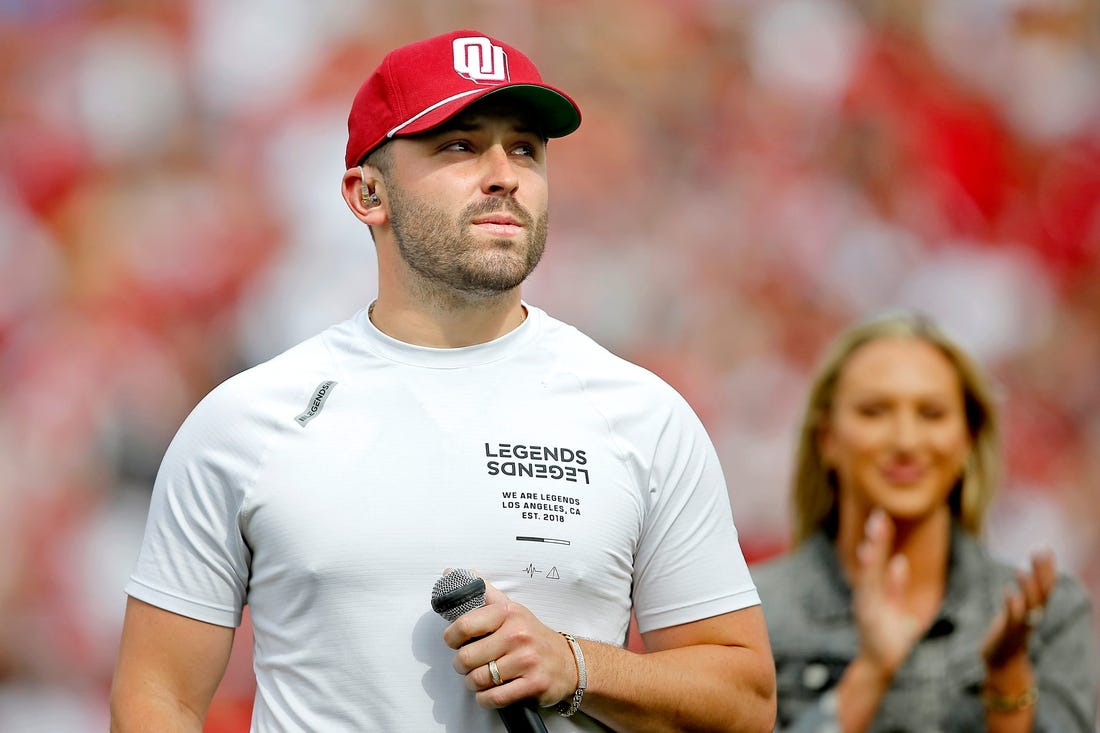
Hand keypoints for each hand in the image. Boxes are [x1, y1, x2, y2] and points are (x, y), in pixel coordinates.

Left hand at [442, 579, 578, 709]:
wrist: (567, 661)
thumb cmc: (532, 635)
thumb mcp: (511, 608)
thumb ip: (482, 592)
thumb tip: (451, 573)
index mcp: (508, 612)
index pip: (464, 625)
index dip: (451, 638)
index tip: (454, 642)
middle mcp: (518, 634)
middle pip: (467, 658)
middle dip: (461, 666)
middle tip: (468, 664)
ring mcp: (527, 660)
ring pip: (478, 680)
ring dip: (473, 684)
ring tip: (480, 678)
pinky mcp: (533, 684)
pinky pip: (494, 698)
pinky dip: (485, 699)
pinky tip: (489, 693)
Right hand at [850, 509, 924, 680]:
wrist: (880, 665)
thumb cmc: (889, 637)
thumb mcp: (897, 608)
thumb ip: (896, 586)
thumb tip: (900, 561)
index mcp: (872, 590)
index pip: (875, 560)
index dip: (879, 539)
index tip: (881, 516)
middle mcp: (866, 594)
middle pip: (870, 562)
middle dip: (875, 539)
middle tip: (879, 516)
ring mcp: (866, 604)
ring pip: (869, 573)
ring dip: (874, 551)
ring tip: (877, 531)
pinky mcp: (870, 617)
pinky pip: (874, 591)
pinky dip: (881, 576)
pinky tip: (889, 560)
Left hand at [982, 549, 1055, 670]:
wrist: (1003, 662)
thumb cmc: (1010, 632)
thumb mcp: (1019, 609)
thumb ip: (1024, 592)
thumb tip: (1026, 568)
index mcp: (1036, 609)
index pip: (1046, 586)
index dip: (1047, 568)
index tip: (1044, 546)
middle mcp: (1033, 615)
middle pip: (1042, 592)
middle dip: (1042, 572)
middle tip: (1039, 549)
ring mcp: (1022, 624)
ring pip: (1030, 605)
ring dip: (1027, 586)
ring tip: (1021, 567)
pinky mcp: (1008, 633)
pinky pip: (1013, 619)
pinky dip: (1013, 605)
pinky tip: (1009, 591)